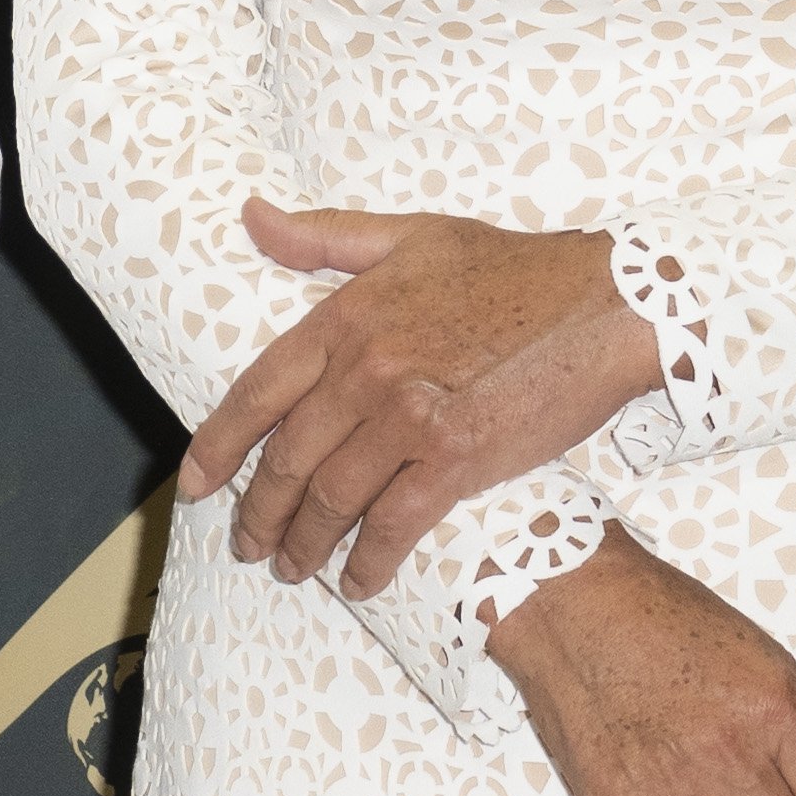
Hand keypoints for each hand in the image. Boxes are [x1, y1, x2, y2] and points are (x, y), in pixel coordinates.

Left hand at [179, 198, 659, 597]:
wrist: (600, 305)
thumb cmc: (508, 268)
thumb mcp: (408, 237)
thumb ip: (323, 237)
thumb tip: (251, 215)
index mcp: (345, 318)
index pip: (257, 392)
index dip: (218, 445)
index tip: (195, 484)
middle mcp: (365, 370)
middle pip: (287, 458)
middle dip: (258, 511)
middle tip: (246, 544)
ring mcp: (409, 417)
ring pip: (332, 498)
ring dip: (304, 542)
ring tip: (293, 566)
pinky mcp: (457, 459)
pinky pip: (394, 524)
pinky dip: (369, 560)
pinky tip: (359, 580)